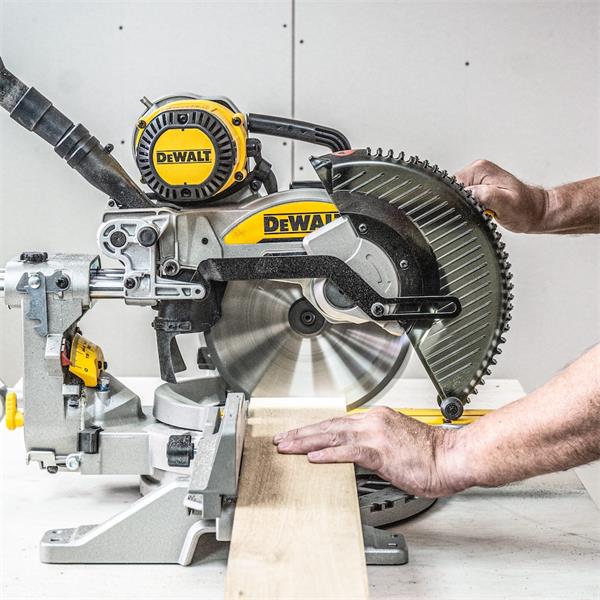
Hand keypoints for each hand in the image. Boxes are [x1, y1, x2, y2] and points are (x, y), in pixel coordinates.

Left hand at [273, 406, 465, 497]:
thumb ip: (373, 447)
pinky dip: (328, 453)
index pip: (338, 422)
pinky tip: (313, 457)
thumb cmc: (431, 455)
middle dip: (302, 432)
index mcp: (377, 419)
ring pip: (333, 434)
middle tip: (281, 438)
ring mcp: (376, 434)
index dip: (315, 428)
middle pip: (329, 424)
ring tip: (287, 446)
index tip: (298, 434)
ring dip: (306, 441)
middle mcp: (374, 421)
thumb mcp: (396, 445)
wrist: (453, 457)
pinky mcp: (381, 450)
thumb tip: (354, 456)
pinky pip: (349, 451)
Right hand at [455, 159, 548, 232]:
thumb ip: (485, 196)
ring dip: (466, 205)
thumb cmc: (525, 209)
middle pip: (452, 189)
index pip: (452, 184)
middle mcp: (477, 170)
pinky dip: (470, 206)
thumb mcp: (505, 204)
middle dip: (461, 203)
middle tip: (481, 210)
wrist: (536, 211)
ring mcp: (477, 178)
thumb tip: (466, 193)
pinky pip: (464, 197)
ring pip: (457, 194)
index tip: (471, 208)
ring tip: (484, 210)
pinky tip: (483, 209)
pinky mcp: (479, 186)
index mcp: (480, 170)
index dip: (455, 199)